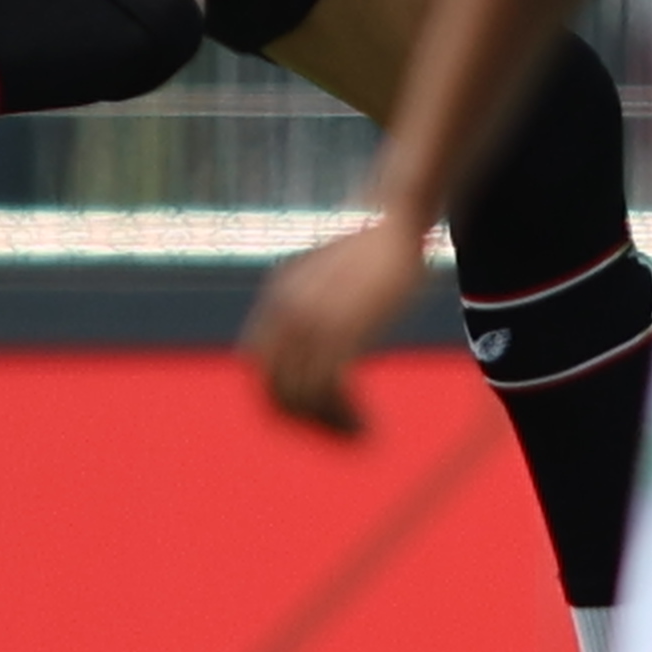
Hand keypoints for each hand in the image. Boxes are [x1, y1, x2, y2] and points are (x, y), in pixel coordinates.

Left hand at [241, 217, 429, 438]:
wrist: (394, 217)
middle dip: (305, 421)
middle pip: (274, 388)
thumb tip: (322, 335)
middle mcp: (285, 314)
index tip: (317, 411)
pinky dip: (345, 416)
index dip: (281, 394)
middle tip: (341, 432)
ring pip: (303, 396)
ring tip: (359, 434)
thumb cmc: (375, 247)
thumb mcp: (330, 274)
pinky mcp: (343, 329)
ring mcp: (312, 322)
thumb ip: (315, 304)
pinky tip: (366, 426)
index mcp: (277, 300)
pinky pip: (331, 390)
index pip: (257, 364)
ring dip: (330, 425)